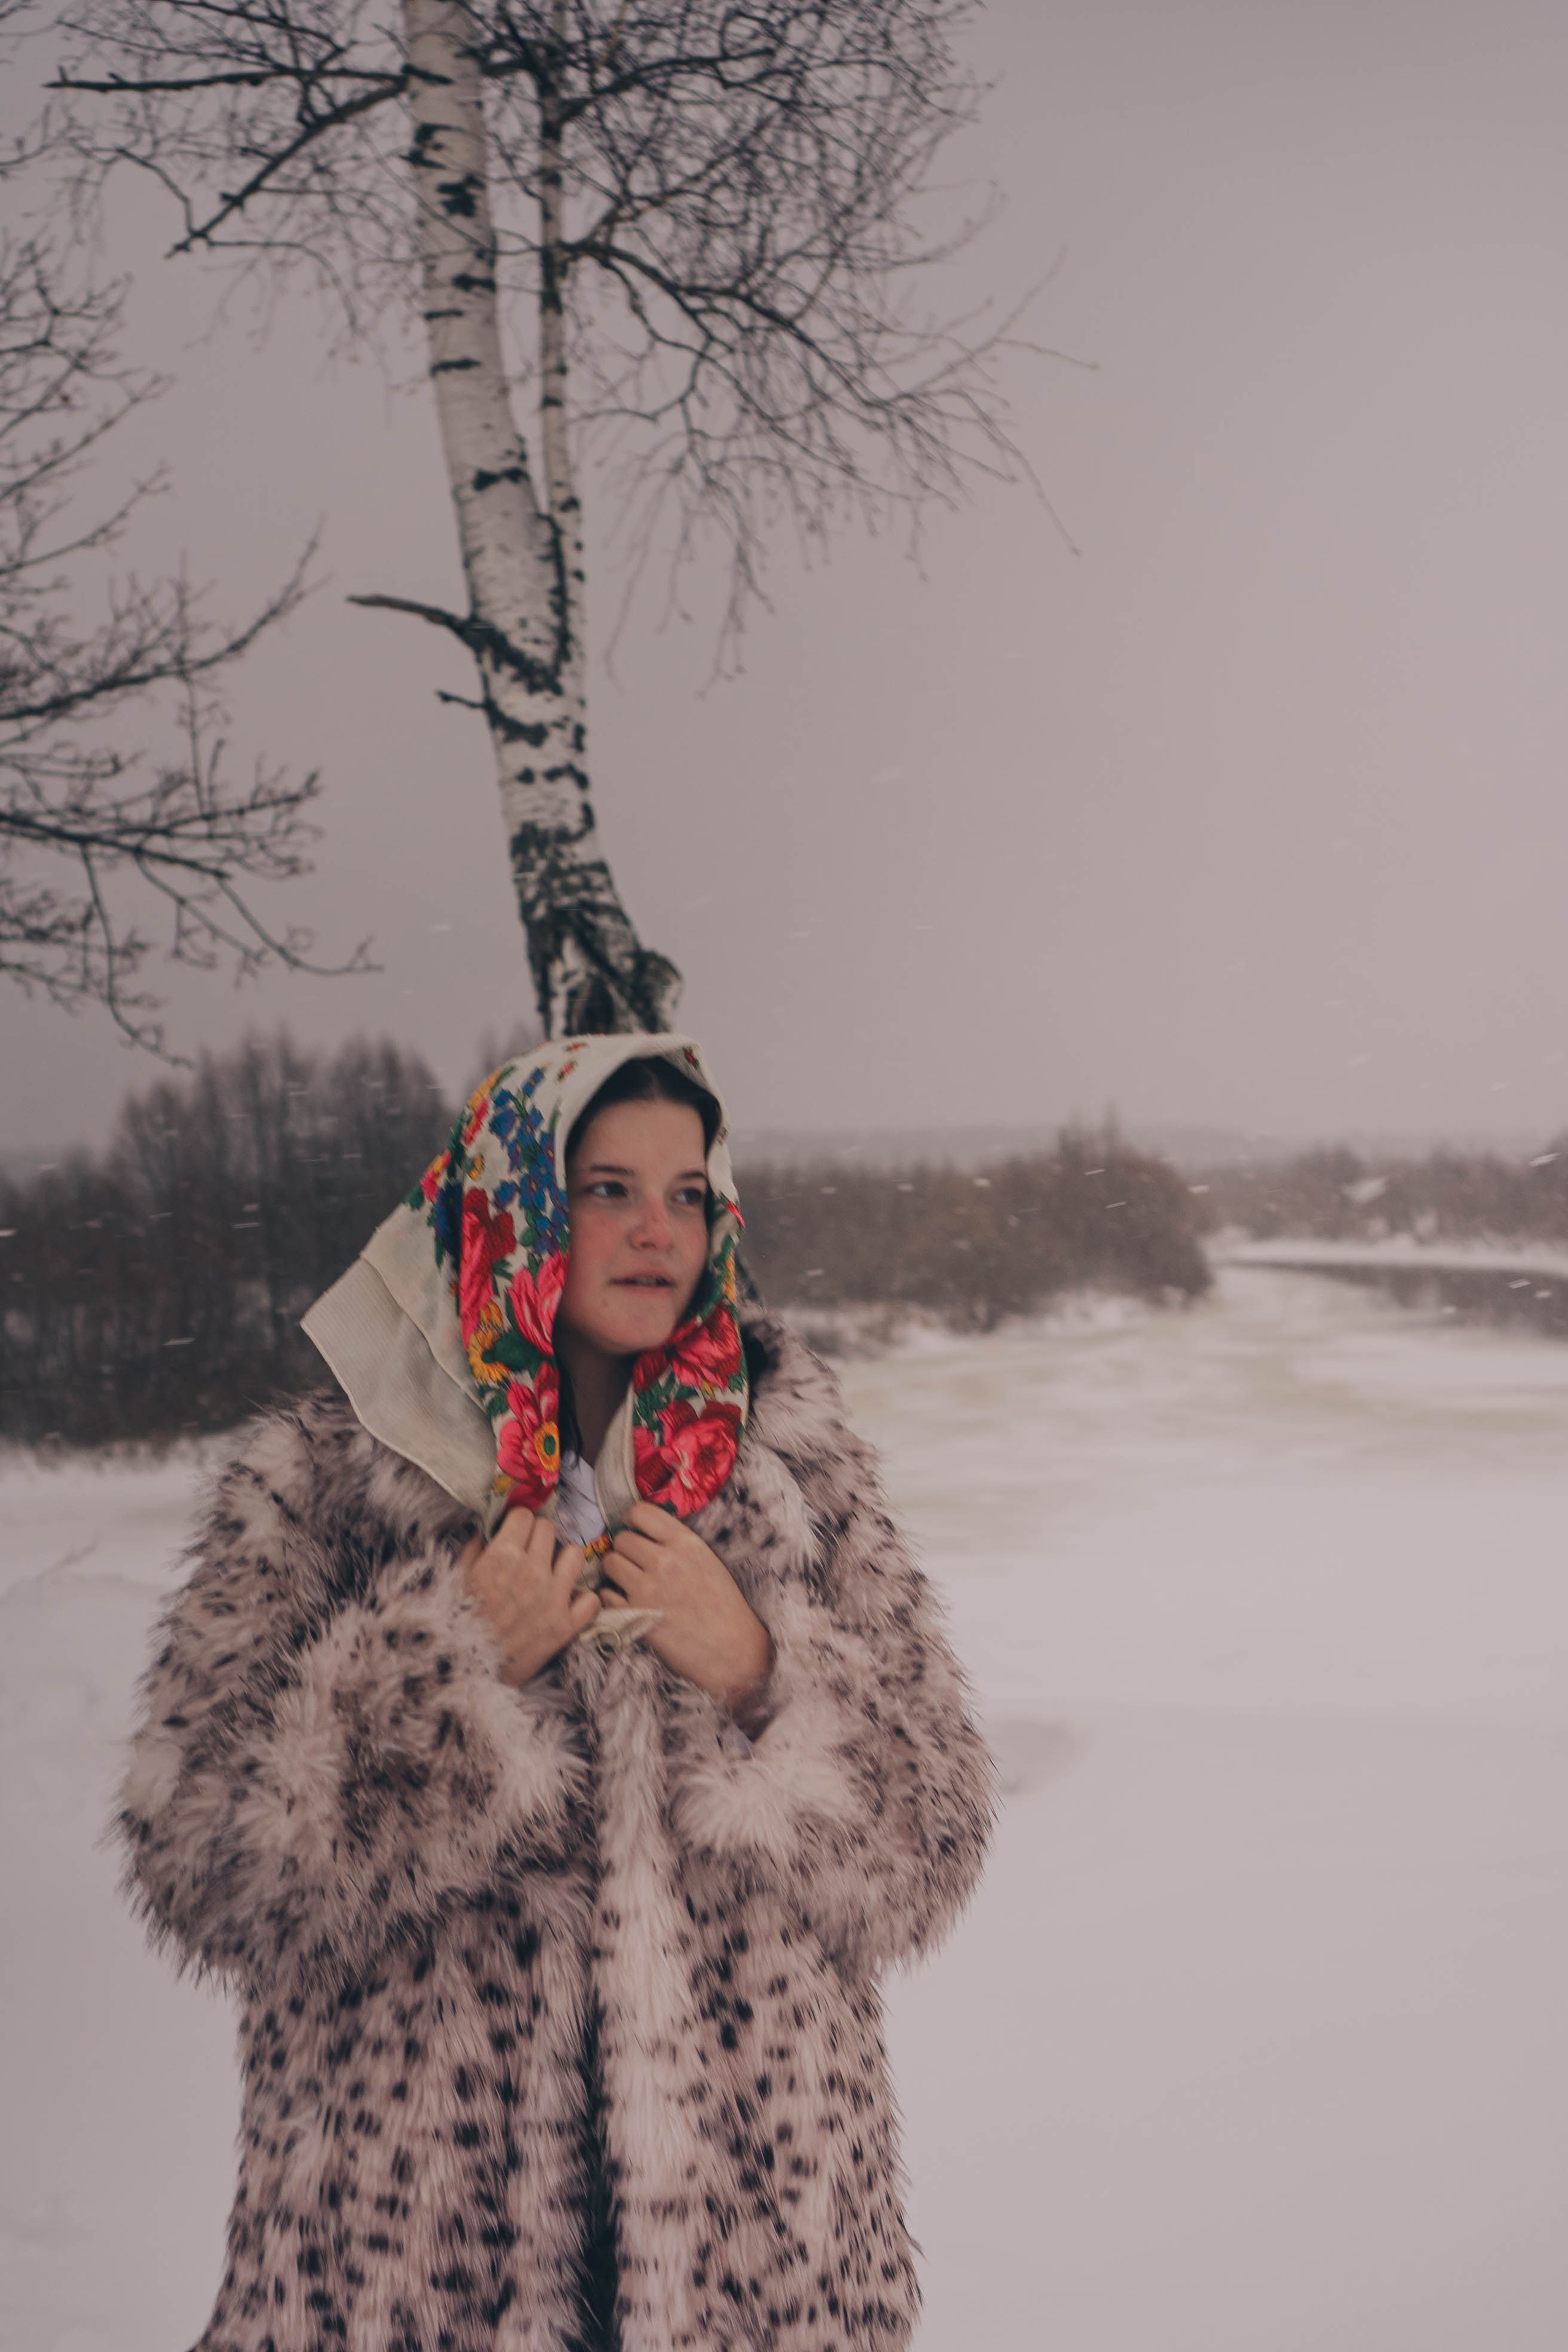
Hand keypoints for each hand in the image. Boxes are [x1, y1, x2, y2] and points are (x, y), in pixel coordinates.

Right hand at [460, 1509, 599, 1688]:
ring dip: (562, 1561)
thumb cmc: (454, 1622)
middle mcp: (532, 1570)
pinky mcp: (564, 1626)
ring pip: (575, 1554)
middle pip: (549, 1530)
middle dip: (537, 1538)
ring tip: (551, 1574)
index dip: (517, 1524)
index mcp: (502, 1555)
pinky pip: (590, 1599)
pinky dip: (580, 1601)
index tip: (513, 1535)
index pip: (525, 1516)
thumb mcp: (456, 1578)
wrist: (460, 1671)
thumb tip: (488, 1529)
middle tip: (528, 1554)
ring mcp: (552, 1597)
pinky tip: (566, 1603)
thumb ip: (475, 1548)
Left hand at [606, 1502, 774, 1730]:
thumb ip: (678, 1544)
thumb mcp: (707, 1560)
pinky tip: (625, 1600)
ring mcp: (647, 1588)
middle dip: (624, 1548)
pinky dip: (611, 1596)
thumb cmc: (724, 1605)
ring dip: (615, 1570)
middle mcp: (664, 1560)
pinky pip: (605, 1594)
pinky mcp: (635, 1615)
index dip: (632, 1520)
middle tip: (633, 1561)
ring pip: (609, 1562)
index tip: (635, 1531)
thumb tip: (646, 1533)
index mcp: (685, 1543)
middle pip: (622, 1539)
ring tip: (627, 1580)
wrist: (731, 1649)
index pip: (641, 1512)